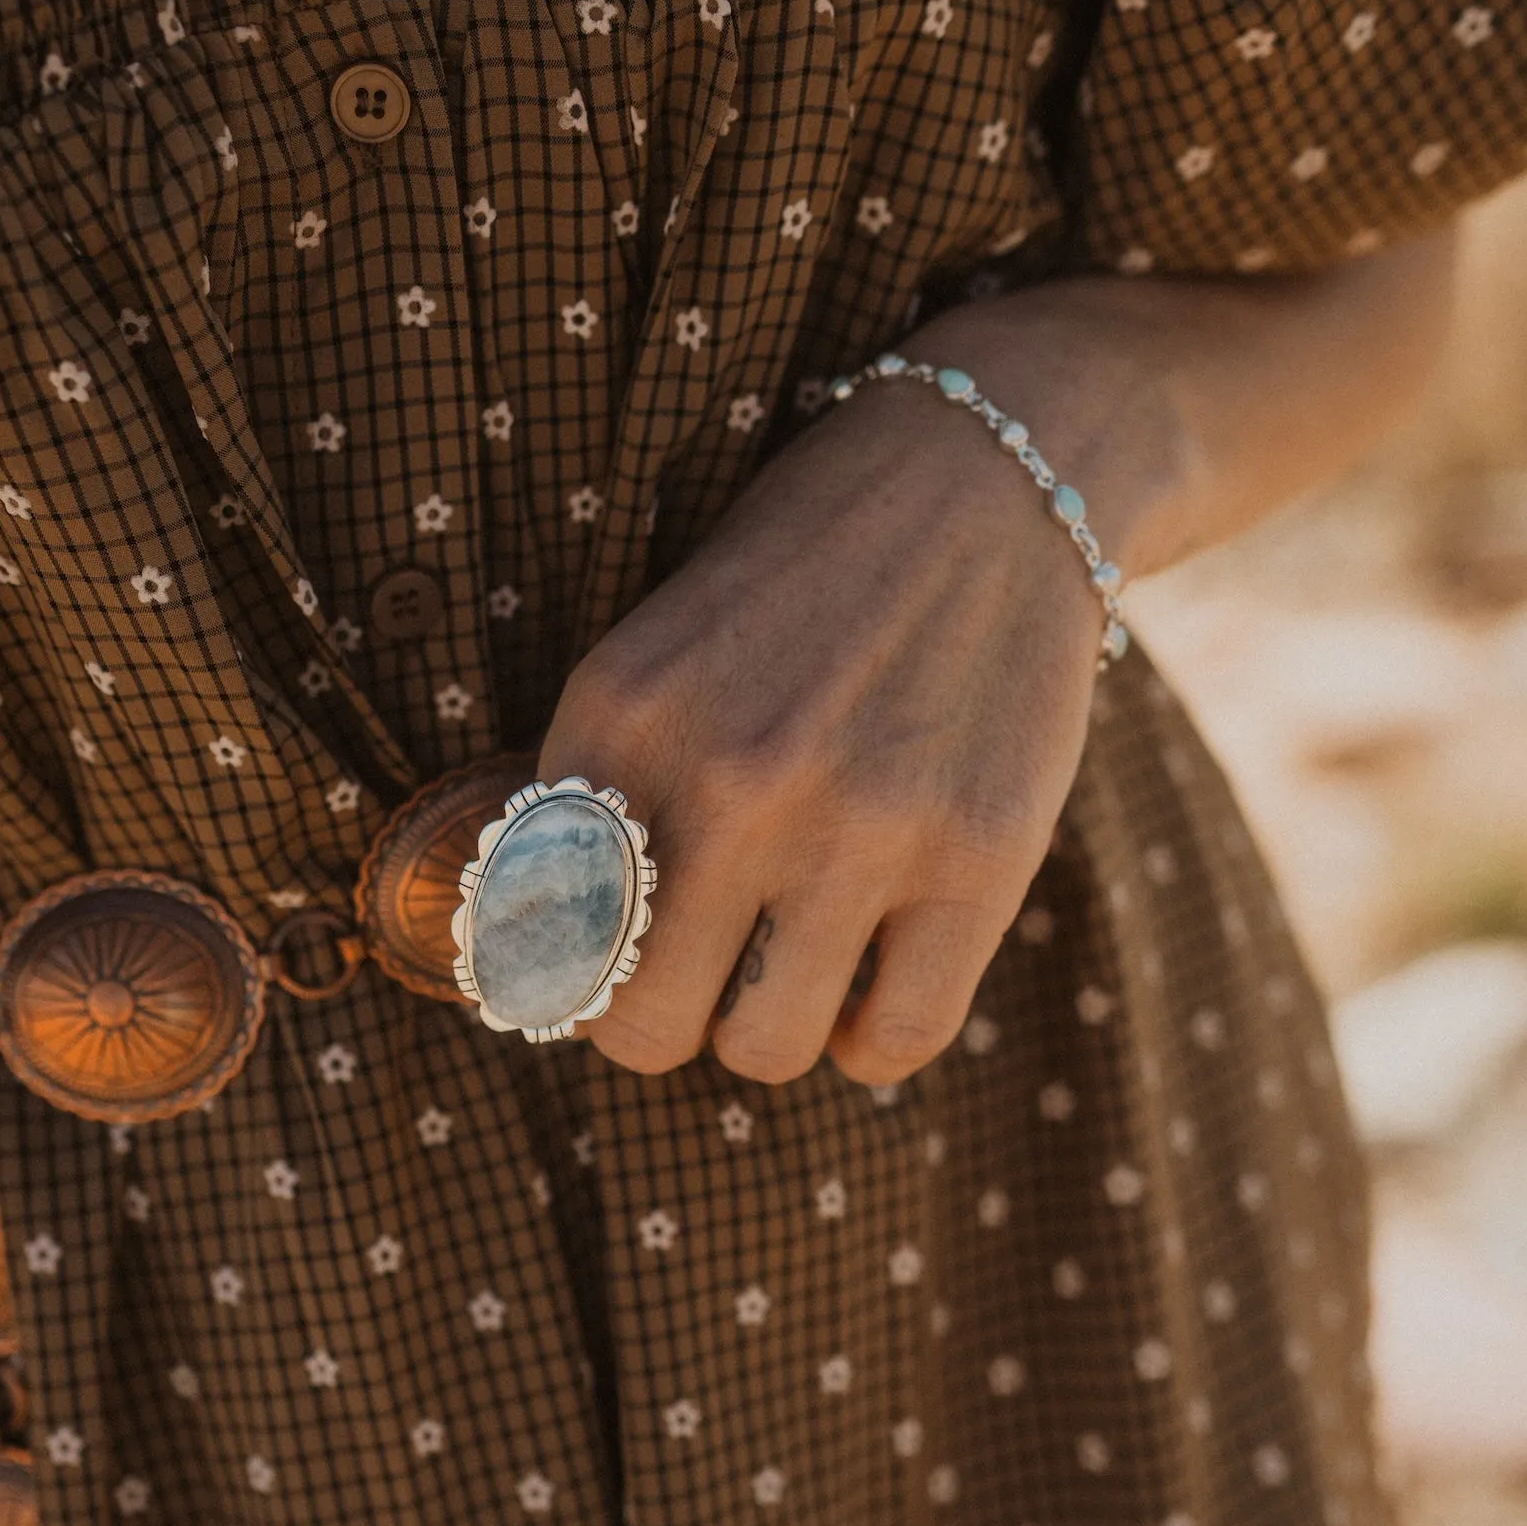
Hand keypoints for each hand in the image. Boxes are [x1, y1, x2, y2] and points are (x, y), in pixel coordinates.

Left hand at [536, 238, 1454, 1085]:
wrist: (987, 477)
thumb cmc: (800, 585)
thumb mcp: (654, 657)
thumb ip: (593, 796)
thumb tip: (544, 975)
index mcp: (622, 716)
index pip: (539, 942)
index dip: (571, 973)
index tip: (613, 956)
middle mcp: (731, 778)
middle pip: (642, 1026)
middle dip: (662, 1020)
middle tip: (700, 972)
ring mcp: (861, 824)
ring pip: (763, 1049)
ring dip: (766, 1030)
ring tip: (787, 969)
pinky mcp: (979, 855)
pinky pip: (894, 1042)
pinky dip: (869, 1040)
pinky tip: (866, 980)